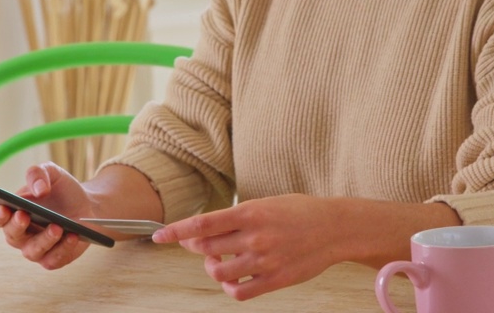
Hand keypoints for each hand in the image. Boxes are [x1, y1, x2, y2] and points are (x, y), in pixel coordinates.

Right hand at [0, 162, 97, 270]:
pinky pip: (53, 260)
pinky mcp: (54, 258)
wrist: (88, 204)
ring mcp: (36, 248)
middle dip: (17, 226)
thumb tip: (38, 190)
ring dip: (44, 240)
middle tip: (25, 215)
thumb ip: (39, 174)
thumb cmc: (63, 190)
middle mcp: (21, 233)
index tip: (3, 208)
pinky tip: (72, 236)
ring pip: (32, 251)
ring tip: (57, 227)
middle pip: (11, 236)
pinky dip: (63, 249)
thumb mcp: (52, 173)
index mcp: (14, 211)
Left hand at [151, 194, 341, 300]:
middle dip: (195, 247)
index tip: (159, 236)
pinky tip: (234, 278)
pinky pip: (239, 292)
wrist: (334, 228)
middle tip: (198, 244)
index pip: (202, 224)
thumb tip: (205, 230)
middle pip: (206, 248)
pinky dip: (229, 287)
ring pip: (218, 272)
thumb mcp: (265, 203)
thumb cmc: (299, 211)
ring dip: (212, 267)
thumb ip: (237, 216)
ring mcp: (264, 260)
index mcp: (250, 212)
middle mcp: (254, 237)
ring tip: (220, 260)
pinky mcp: (275, 280)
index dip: (176, 231)